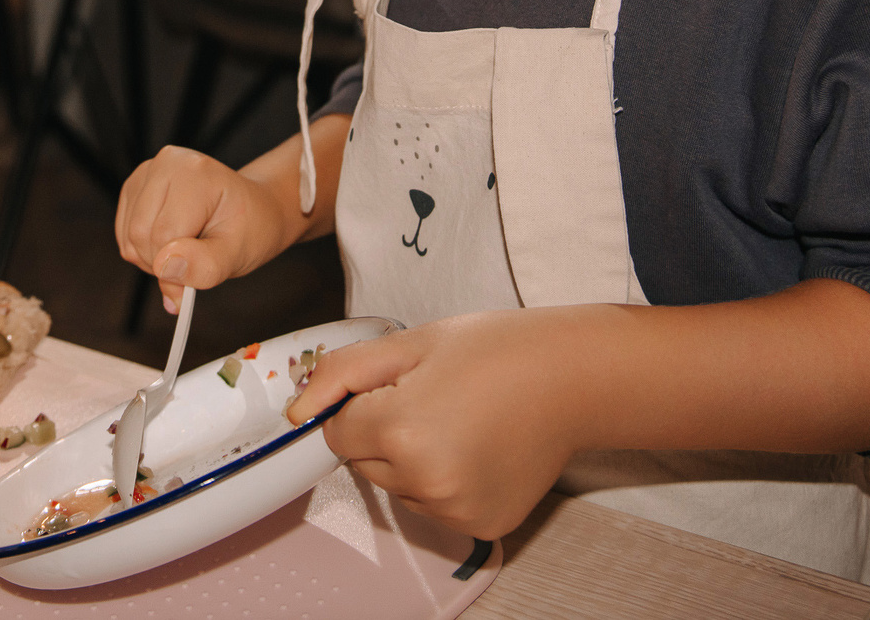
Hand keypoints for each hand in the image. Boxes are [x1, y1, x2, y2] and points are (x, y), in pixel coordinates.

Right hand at [115, 145, 299, 315]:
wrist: (252, 210)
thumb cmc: (249, 228)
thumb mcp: (238, 254)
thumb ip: (205, 264)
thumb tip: (164, 267)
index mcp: (195, 173)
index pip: (164, 235)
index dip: (179, 266)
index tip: (204, 269)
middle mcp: (165, 163)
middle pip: (140, 235)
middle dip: (164, 264)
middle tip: (197, 259)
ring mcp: (146, 173)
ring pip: (129, 238)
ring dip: (154, 259)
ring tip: (188, 249)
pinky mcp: (135, 187)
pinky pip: (124, 234)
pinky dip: (145, 250)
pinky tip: (172, 242)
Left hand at [285, 311, 581, 540]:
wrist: (570, 378)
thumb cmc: (497, 352)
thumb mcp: (409, 344)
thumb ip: (342, 373)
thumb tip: (300, 409)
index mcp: (401, 431)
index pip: (337, 432)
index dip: (363, 404)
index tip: (399, 387)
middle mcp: (426, 480)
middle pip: (365, 463)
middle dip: (385, 432)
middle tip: (436, 398)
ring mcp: (455, 510)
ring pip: (399, 487)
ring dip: (414, 459)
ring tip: (461, 420)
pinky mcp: (479, 525)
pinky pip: (435, 505)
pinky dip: (445, 481)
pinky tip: (478, 448)